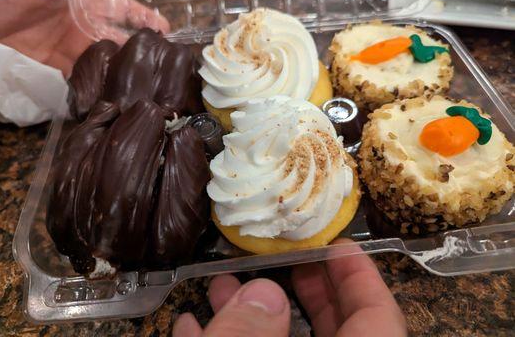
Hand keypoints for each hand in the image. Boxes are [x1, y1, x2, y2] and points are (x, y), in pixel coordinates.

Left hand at [0, 0, 168, 76]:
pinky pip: (80, 83)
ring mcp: (68, 52)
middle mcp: (80, 28)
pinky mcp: (52, 72)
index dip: (143, 17)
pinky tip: (113, 98)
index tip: (166, 30)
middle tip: (165, 69)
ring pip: (105, 65)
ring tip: (146, 89)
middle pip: (119, 41)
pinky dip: (96, 90)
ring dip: (123, 75)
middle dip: (142, 53)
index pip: (120, 9)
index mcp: (79, 1)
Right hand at [173, 239, 406, 336]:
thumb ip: (252, 336)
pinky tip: (191, 324)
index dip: (361, 276)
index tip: (339, 243)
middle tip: (283, 254)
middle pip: (333, 328)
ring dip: (249, 314)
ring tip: (220, 284)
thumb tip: (260, 295)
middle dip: (303, 287)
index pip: (379, 317)